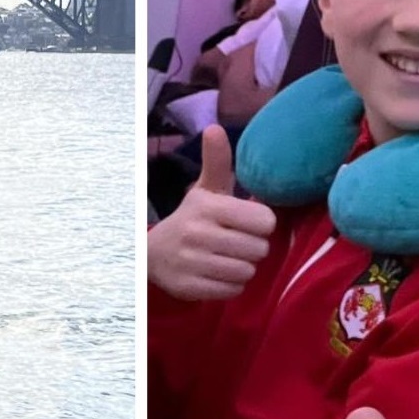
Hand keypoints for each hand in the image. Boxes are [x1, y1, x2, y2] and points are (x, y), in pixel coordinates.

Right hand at [148, 126, 275, 299]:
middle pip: (258, 249)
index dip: (262, 224)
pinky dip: (231, 285)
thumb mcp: (205, 190)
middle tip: (238, 242)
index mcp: (208, 206)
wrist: (153, 254)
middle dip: (254, 248)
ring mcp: (192, 263)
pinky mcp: (190, 288)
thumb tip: (215, 127)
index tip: (249, 223)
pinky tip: (218, 273)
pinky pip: (233, 290)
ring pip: (247, 272)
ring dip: (243, 267)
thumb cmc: (194, 218)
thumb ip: (217, 161)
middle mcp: (198, 234)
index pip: (264, 221)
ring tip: (228, 257)